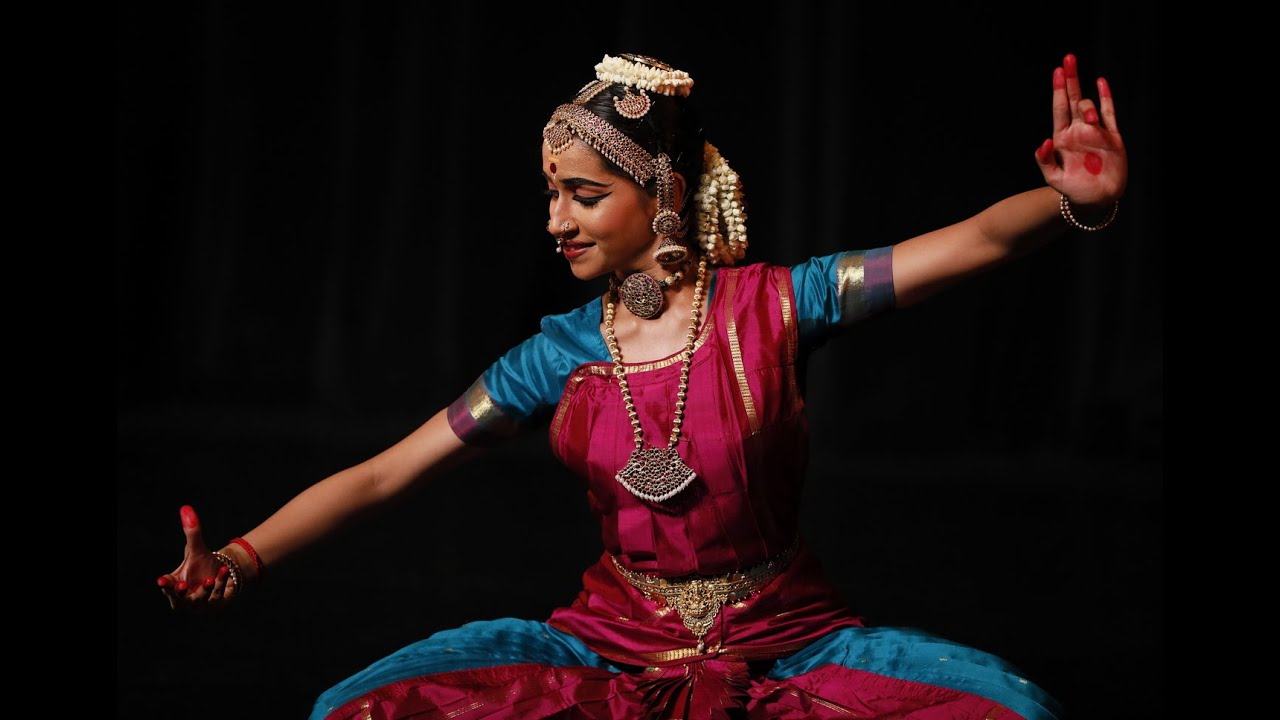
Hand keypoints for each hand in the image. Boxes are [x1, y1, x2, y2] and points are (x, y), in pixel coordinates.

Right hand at [157, 505, 238, 610]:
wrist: (222, 576)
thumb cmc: (202, 565)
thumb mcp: (196, 548)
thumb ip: (191, 531)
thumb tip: (186, 508)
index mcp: (175, 585)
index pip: (166, 586)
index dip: (165, 584)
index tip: (162, 581)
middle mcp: (185, 598)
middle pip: (179, 600)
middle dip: (179, 594)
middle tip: (181, 587)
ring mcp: (200, 604)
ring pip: (200, 599)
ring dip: (205, 590)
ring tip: (210, 579)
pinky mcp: (215, 604)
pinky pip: (218, 596)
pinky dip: (221, 584)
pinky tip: (225, 571)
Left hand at [1034, 53, 1126, 208]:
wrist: (1095, 200)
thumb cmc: (1072, 190)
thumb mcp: (1053, 177)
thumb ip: (1044, 161)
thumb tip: (1043, 143)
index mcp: (1061, 138)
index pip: (1059, 109)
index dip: (1058, 90)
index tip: (1057, 71)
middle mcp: (1077, 131)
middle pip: (1073, 99)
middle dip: (1071, 79)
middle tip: (1068, 58)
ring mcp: (1095, 132)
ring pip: (1090, 107)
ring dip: (1089, 106)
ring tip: (1090, 119)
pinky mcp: (1112, 137)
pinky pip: (1110, 113)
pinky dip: (1106, 98)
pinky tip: (1101, 83)